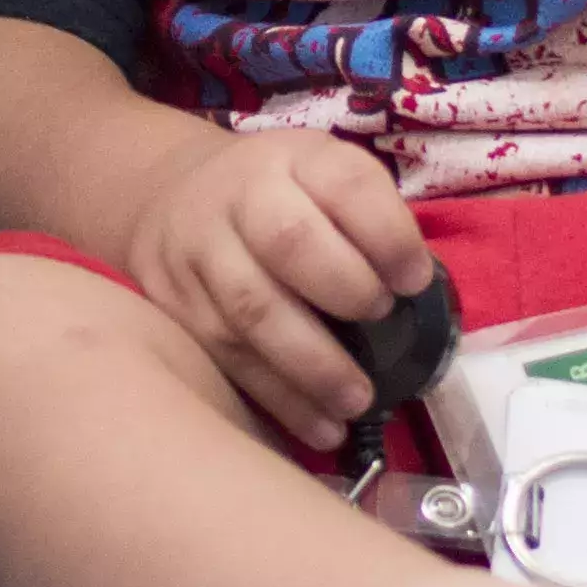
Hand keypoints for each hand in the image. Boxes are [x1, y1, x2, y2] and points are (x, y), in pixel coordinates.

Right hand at [116, 125, 434, 445]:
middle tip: (381, 324)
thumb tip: (414, 291)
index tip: (414, 281)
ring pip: (251, 311)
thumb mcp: (323, 175)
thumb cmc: (277, 195)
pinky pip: (226, 359)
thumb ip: (368, 218)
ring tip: (357, 401)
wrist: (171, 194)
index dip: (386, 233)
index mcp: (293, 158)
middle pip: (288, 241)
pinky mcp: (173, 305)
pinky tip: (320, 427)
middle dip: (345, 290)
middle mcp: (238, 196)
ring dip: (313, 367)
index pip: (345, 183)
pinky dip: (279, 400)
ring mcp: (197, 252)